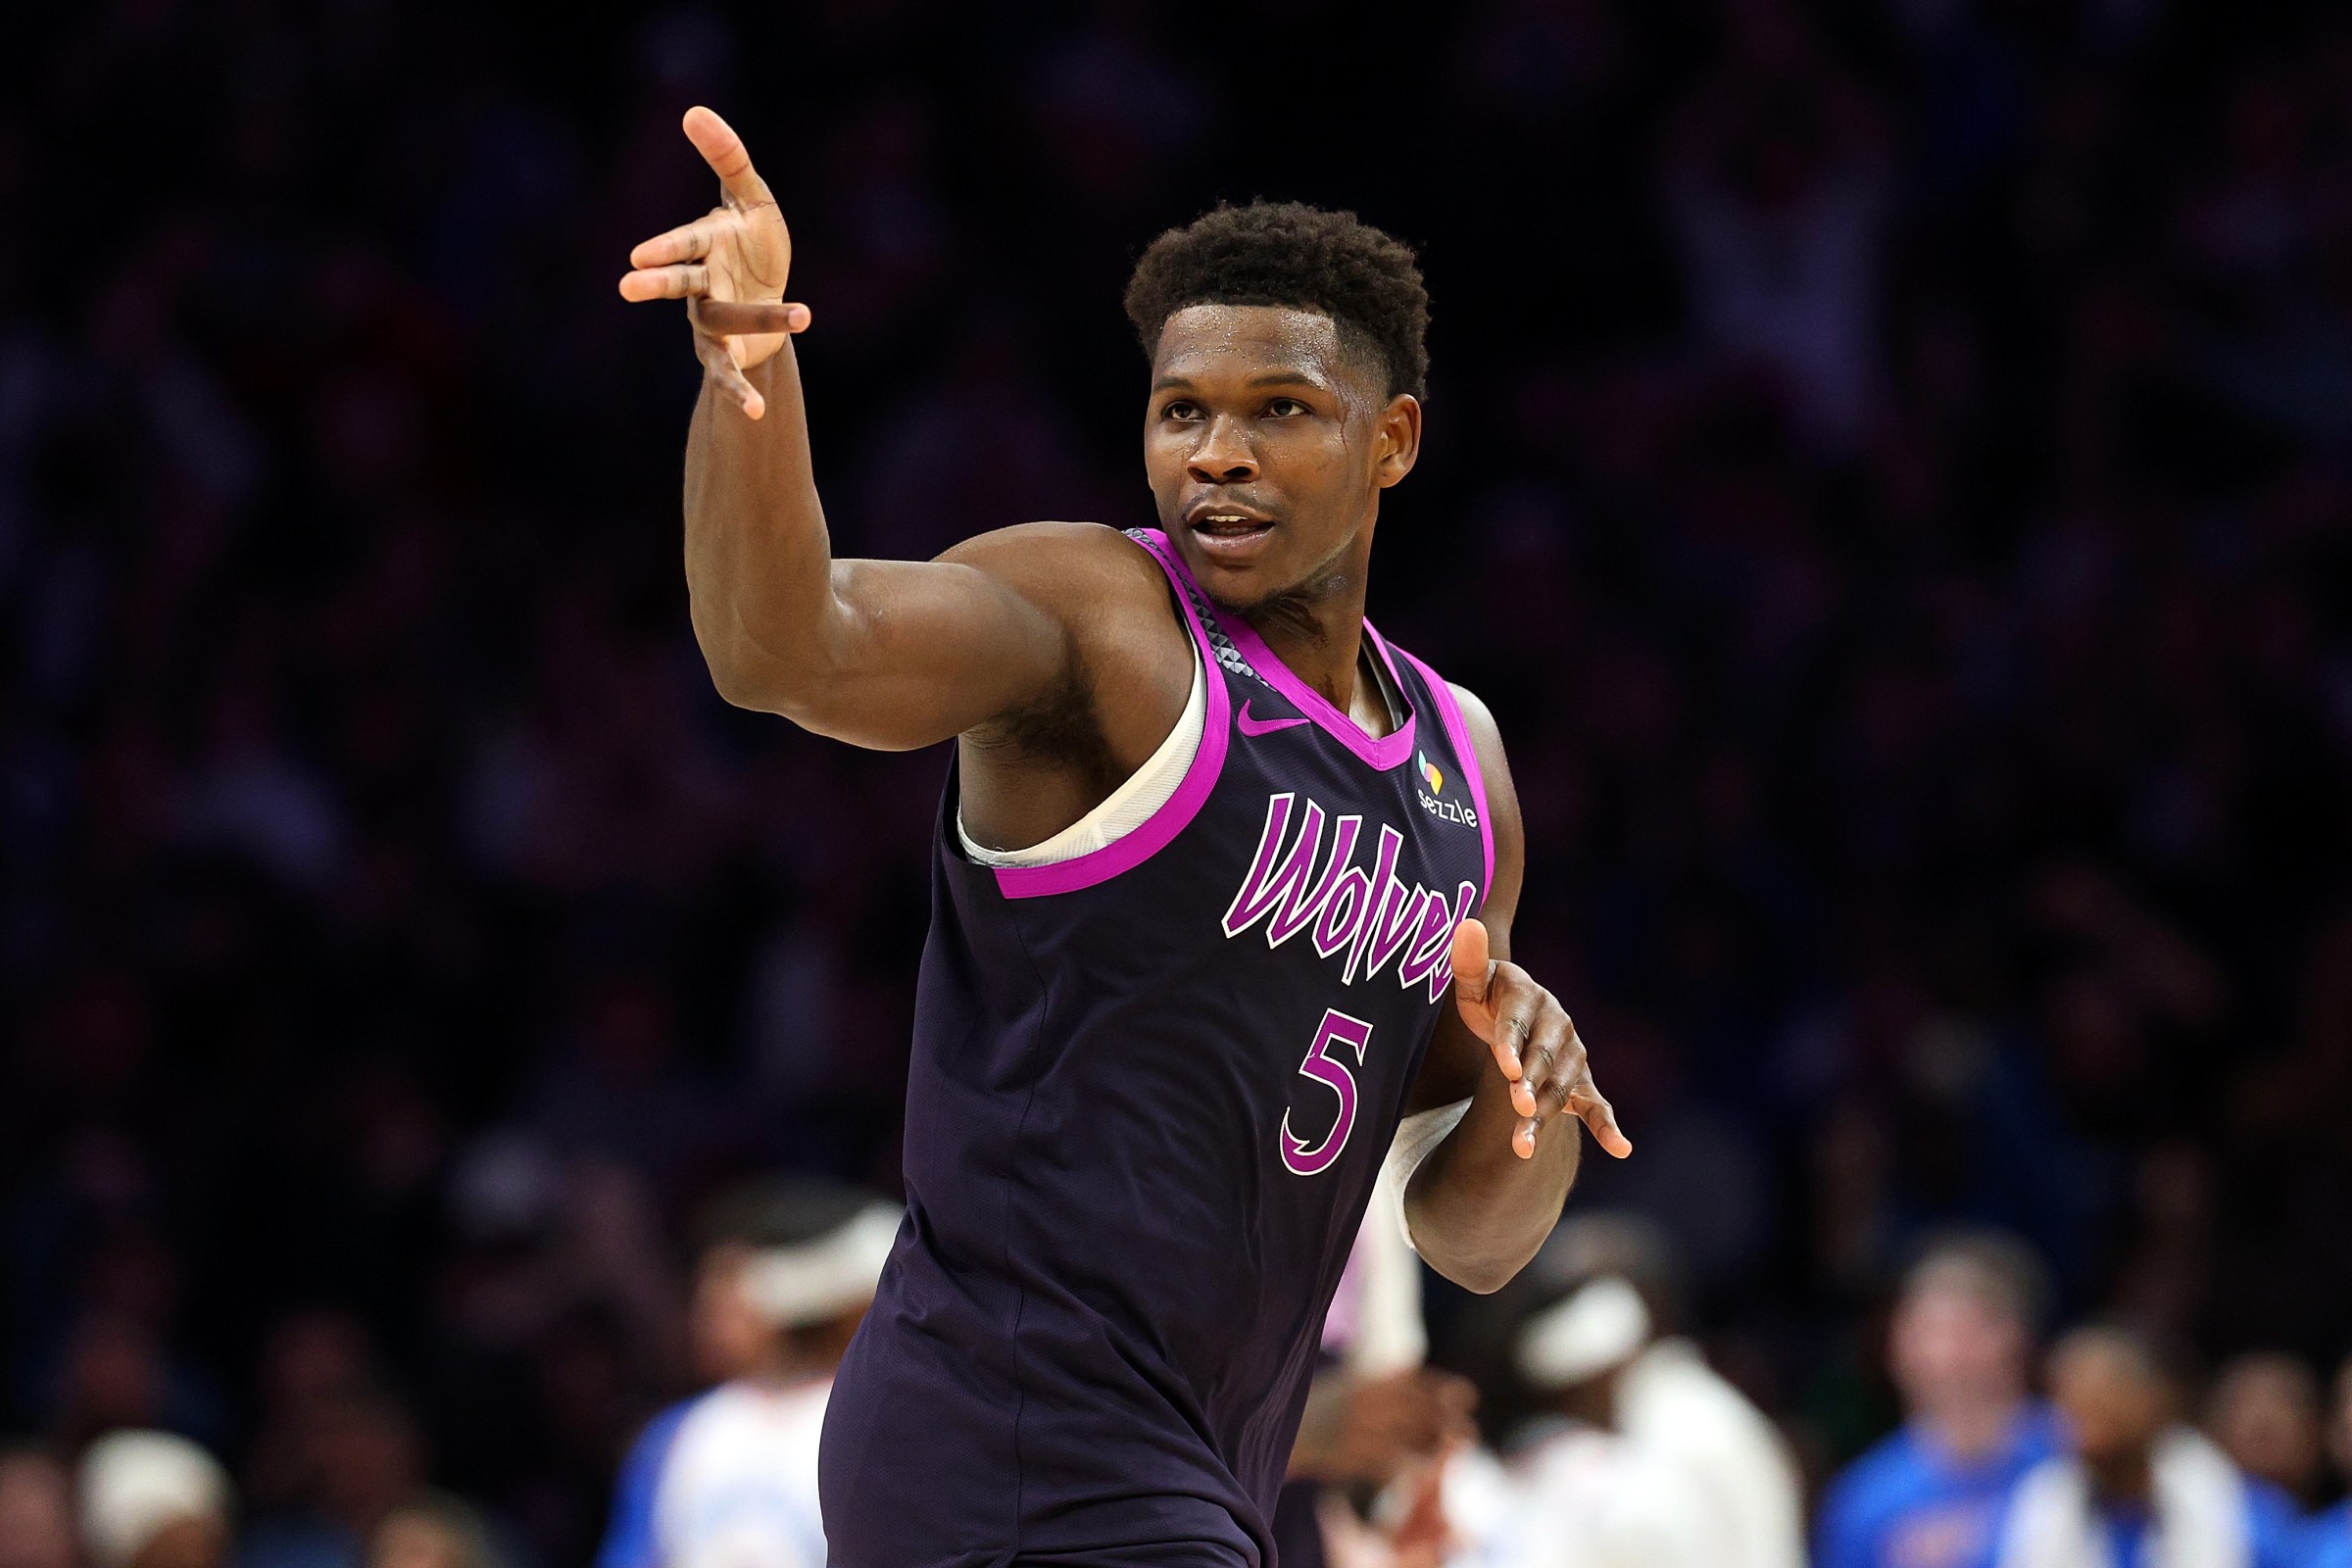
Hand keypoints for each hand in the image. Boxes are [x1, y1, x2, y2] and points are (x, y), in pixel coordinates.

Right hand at [618, 105, 811, 418]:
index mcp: (705, 244)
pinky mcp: (727, 352)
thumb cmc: (755, 242)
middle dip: (656, 283)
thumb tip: (693, 111)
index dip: (665, 247)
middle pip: (677, 284)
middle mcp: (700, 284)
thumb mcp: (751, 196)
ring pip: (713, 331)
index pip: (685, 243)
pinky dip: (739, 394)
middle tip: (627, 285)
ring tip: (742, 366)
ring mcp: (710, 321)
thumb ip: (728, 158)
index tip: (639, 254)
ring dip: (723, 352)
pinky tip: (755, 412)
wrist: (773, 289)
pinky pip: (728, 375)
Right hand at [1305, 1368, 1475, 1485]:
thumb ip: (1384, 1382)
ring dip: (1433, 1449)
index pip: (1415, 1381)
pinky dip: (1407, 1471)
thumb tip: (1422, 1378)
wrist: (1280, 1430)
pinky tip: (1422, 1476)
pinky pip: (1386, 1465)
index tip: (1469, 1396)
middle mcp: (1365, 1399)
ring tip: (1451, 1454)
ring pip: (1408, 1440)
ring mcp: (1356, 1427)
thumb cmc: (1321, 1408)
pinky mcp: (1347, 1454)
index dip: (1444, 1388)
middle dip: (1447, 1421)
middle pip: (1418, 1410)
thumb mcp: (1349, 1383)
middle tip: (1470, 1432)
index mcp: (1366, 1379)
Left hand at [1451, 918, 1630, 1160]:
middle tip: (1518, 1105)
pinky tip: (1621, 1148)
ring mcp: (1572, 1054)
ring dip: (1545, 1114)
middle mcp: (1557, 1025)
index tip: (1505, 1067)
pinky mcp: (1581, 1081)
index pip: (1518, 1022)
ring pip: (1561, 1087)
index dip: (1512, 1044)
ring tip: (1521, 1146)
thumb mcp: (1474, 980)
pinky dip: (1608, 1126)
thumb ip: (1467, 961)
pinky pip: (1597, 1105)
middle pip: (1544, 1058)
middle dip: (1532, 1083)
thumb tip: (1466, 925)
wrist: (1518, 1011)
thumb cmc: (1488, 997)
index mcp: (1529, 997)